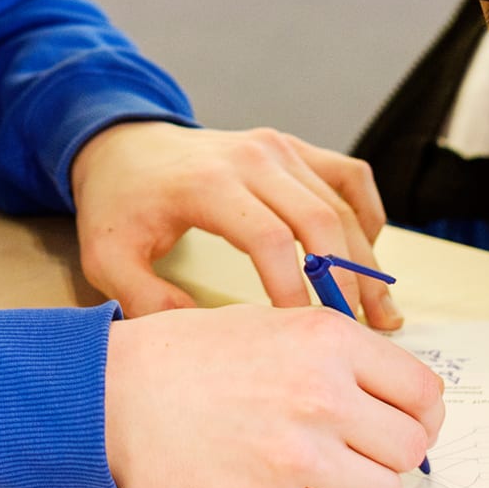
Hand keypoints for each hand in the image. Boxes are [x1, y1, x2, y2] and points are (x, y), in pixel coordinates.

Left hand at [70, 122, 400, 328]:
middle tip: (359, 334)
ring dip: (366, 259)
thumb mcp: (108, 259)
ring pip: (341, 203)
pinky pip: (349, 176)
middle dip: (345, 281)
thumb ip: (147, 302)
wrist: (124, 147)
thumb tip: (205, 340)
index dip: (294, 288)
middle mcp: (250, 158)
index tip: (304, 334)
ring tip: (380, 312)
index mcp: (207, 184)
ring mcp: (277, 148)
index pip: (270, 238)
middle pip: (319, 219)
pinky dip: (367, 214)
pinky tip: (367, 255)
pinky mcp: (292, 148)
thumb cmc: (120, 205)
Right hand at [104, 304, 443, 487]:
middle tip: (366, 452)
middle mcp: (320, 394)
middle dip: (393, 454)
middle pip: (410, 447)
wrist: (116, 395)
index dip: (421, 414)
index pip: (423, 391)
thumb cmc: (185, 357)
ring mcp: (296, 454)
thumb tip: (390, 394)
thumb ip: (336, 354)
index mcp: (326, 341)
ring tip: (331, 476)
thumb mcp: (270, 324)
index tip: (408, 422)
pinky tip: (288, 487)